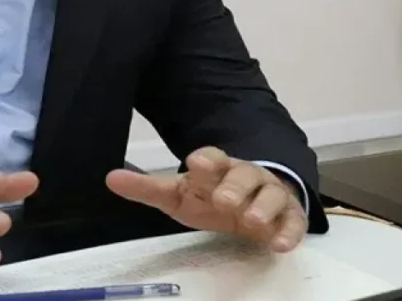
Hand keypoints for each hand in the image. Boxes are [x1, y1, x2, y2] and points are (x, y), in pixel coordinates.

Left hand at [106, 147, 306, 251]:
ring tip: (251, 221)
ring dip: (263, 206)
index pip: (212, 157)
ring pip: (271, 194)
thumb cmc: (210, 197)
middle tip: (223, 200)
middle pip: (244, 173)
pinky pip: (292, 221)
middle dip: (234, 185)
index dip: (206, 160)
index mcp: (216, 168)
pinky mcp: (287, 216)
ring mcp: (269, 194)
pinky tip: (279, 245)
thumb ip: (147, 188)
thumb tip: (110, 178)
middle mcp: (245, 176)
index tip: (196, 164)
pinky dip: (288, 232)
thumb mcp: (178, 195)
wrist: (251, 203)